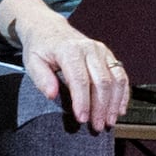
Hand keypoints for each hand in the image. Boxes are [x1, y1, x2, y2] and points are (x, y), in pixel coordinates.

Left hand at [0, 0, 127, 133]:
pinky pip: (121, 75)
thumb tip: (52, 94)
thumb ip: (41, 78)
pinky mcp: (108, 56)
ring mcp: (102, 51)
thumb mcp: (32, 61)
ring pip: (115, 79)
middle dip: (101, 107)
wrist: (49, 29)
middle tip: (97, 126)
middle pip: (102, 81)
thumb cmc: (40, 47)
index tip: (82, 119)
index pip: (80, 80)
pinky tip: (120, 109)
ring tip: (109, 121)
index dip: (83, 102)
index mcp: (70, 50)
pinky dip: (123, 93)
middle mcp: (90, 49)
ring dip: (114, 103)